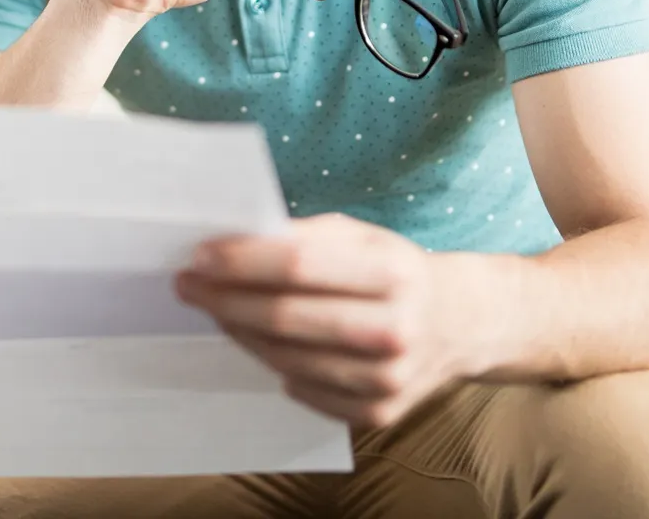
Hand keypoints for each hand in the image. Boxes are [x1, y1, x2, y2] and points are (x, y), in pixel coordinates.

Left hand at [174, 214, 490, 428]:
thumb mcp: (360, 236)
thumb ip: (302, 237)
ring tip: (217, 310)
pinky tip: (260, 342)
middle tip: (187, 286)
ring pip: (287, 358)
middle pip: (285, 317)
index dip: (241, 261)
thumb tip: (230, 244)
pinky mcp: (380, 412)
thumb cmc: (395, 270)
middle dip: (224, 299)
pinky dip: (275, 365)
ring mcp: (388, 378)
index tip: (199, 256)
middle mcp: (394, 328)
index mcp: (392, 272)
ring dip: (241, 332)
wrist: (461, 323)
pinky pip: (304, 391)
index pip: (298, 264)